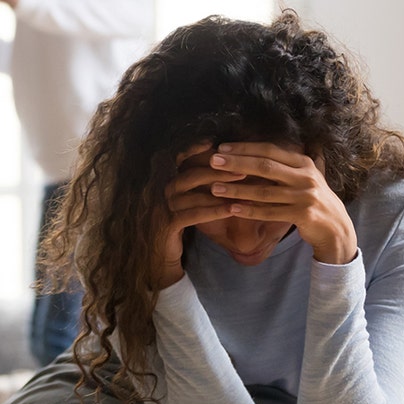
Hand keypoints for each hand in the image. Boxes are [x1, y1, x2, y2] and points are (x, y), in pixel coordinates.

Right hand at [155, 143, 245, 287]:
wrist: (159, 262)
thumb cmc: (179, 230)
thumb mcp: (188, 205)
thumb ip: (198, 188)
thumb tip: (224, 169)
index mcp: (166, 183)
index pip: (179, 160)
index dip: (194, 150)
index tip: (215, 142)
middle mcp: (161, 192)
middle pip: (189, 174)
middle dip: (218, 169)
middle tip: (242, 168)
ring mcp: (161, 209)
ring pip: (192, 194)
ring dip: (220, 189)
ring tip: (243, 186)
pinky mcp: (166, 226)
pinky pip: (192, 215)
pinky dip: (213, 211)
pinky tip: (231, 209)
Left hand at [209, 142, 357, 264]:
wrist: (335, 226)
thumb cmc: (313, 198)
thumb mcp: (306, 175)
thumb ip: (286, 162)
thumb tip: (260, 146)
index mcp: (304, 162)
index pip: (270, 150)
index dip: (246, 148)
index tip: (222, 147)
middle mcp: (305, 176)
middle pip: (265, 167)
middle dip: (237, 163)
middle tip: (213, 161)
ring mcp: (305, 196)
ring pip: (264, 192)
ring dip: (237, 189)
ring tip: (215, 188)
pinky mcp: (302, 215)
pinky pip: (270, 212)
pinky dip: (250, 211)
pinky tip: (232, 208)